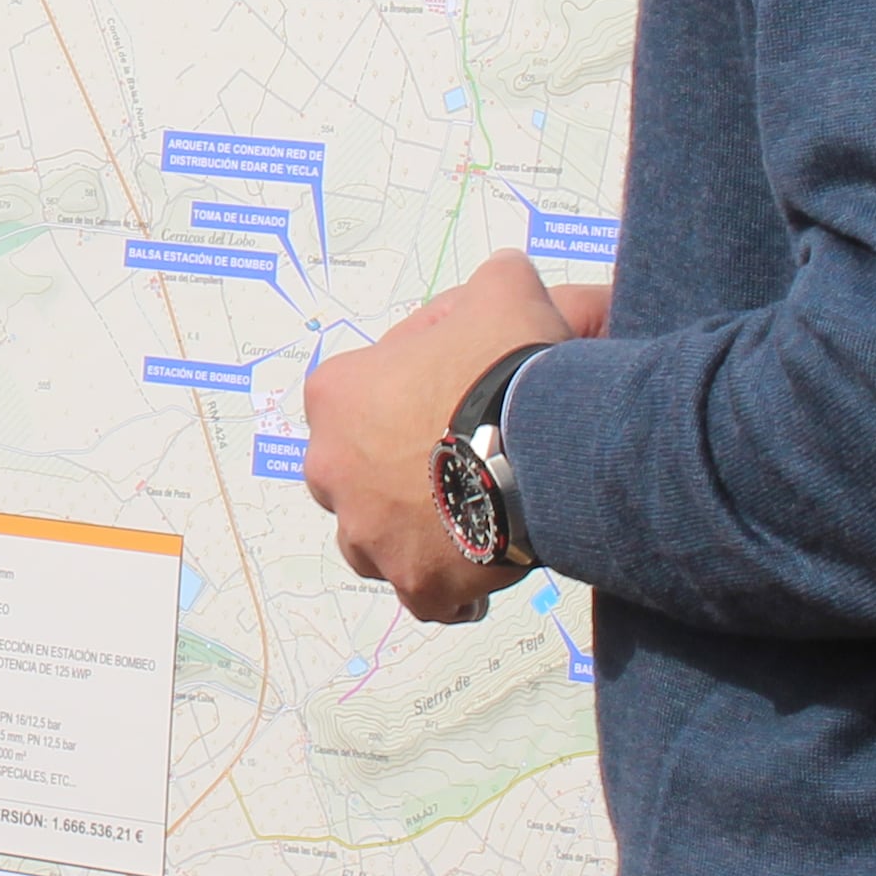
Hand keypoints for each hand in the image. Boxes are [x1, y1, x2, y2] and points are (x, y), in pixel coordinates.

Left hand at [298, 252, 599, 624]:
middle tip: (450, 468)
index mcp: (335, 396)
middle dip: (390, 476)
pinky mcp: (414, 584)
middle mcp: (332, 468)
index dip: (401, 402)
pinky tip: (479, 580)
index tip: (442, 406)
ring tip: (462, 524)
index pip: (352, 401)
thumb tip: (503, 280)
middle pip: (353, 476)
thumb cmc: (506, 365)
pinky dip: (448, 591)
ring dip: (408, 535)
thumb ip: (490, 283)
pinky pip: (425, 596)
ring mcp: (369, 533)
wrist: (543, 441)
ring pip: (375, 541)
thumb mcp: (502, 290)